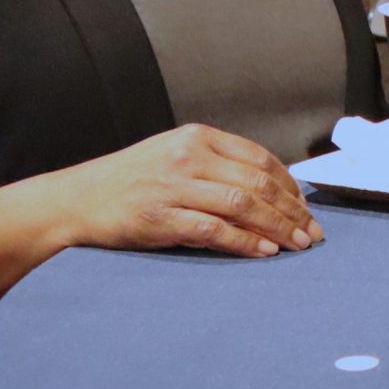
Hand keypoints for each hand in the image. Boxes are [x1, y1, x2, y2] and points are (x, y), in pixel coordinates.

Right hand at [45, 124, 320, 258]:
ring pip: (243, 205)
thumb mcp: (175, 156)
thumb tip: (268, 190)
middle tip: (312, 233)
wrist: (75, 200)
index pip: (260, 159)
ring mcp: (174, 186)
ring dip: (277, 227)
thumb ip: (216, 165)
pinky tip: (265, 252)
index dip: (289, 186)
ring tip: (297, 244)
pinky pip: (214, 231)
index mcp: (198, 137)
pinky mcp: (161, 217)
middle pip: (258, 183)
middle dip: (292, 210)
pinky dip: (245, 242)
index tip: (305, 208)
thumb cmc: (130, 181)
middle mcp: (189, 157)